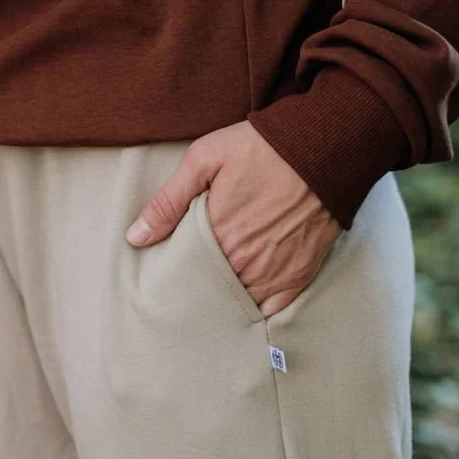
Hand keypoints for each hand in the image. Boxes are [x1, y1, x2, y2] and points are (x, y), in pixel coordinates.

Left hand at [125, 121, 341, 316]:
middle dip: (194, 293)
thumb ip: (168, 201)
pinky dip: (257, 312)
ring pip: (238, 303)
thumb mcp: (204, 159)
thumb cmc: (260, 148)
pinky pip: (273, 309)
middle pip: (209, 292)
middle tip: (180, 295)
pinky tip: (243, 312)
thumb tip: (135, 238)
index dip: (171, 277)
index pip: (183, 273)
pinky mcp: (300, 273)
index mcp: (216, 234)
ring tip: (206, 306)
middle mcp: (245, 260)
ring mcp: (274, 271)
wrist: (323, 146)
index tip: (162, 279)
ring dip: (222, 304)